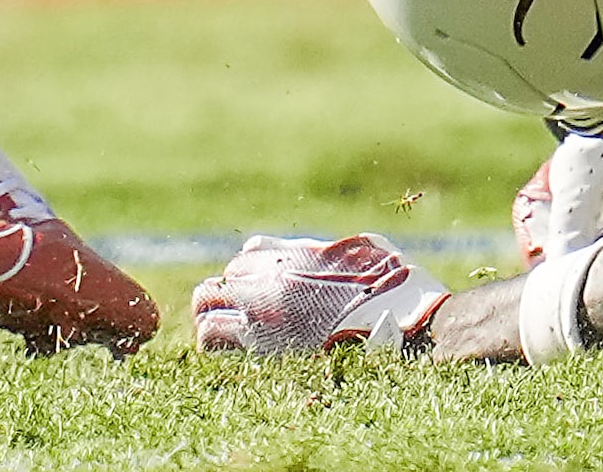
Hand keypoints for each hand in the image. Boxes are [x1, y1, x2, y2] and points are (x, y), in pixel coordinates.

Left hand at [190, 235, 450, 356]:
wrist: (397, 324)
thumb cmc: (391, 288)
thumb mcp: (361, 251)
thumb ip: (319, 249)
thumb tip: (292, 248)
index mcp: (297, 254)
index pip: (248, 256)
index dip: (251, 274)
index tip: (261, 290)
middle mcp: (272, 276)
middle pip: (223, 280)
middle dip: (227, 297)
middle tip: (241, 317)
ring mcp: (261, 309)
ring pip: (205, 306)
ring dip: (213, 318)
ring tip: (228, 336)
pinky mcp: (257, 344)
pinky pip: (211, 338)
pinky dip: (213, 344)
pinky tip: (230, 353)